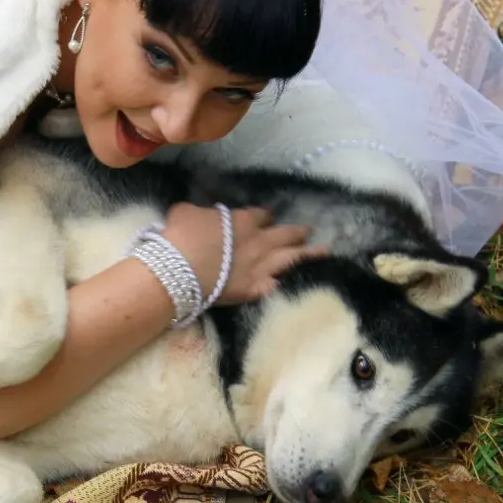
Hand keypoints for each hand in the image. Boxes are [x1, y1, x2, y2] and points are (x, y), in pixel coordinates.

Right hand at [161, 203, 327, 305]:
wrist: (177, 270)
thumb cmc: (179, 237)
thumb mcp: (186, 212)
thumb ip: (201, 212)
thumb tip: (203, 215)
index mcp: (242, 221)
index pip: (262, 215)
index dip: (265, 216)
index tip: (267, 217)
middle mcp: (258, 242)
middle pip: (285, 234)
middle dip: (297, 232)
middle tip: (308, 231)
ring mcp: (259, 267)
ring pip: (292, 259)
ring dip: (309, 254)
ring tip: (324, 252)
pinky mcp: (254, 290)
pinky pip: (274, 286)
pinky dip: (281, 284)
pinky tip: (292, 284)